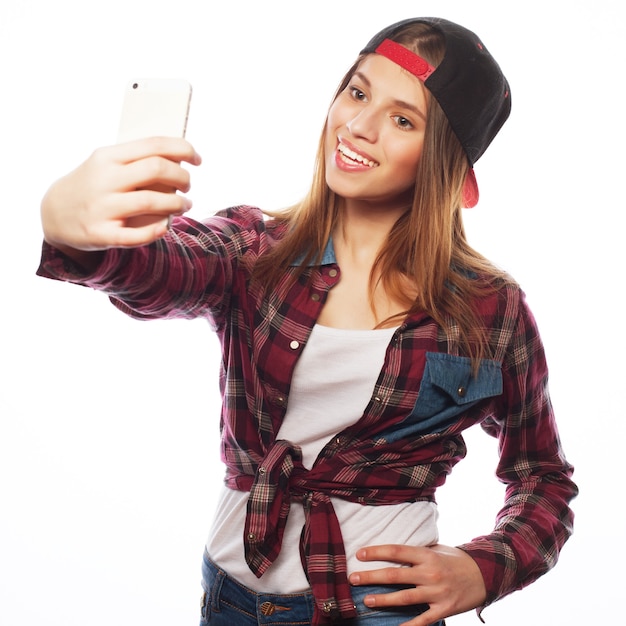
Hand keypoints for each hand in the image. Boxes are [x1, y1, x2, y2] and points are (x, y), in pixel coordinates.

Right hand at [41, 136, 201, 252]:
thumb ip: (138, 161)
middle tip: (188, 185)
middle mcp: (105, 179)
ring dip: (177, 204)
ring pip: (153, 202)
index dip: (183, 150)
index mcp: (108, 156)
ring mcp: (102, 207)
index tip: (197, 159)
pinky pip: (138, 235)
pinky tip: (166, 225)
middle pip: (157, 170)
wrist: (54, 214)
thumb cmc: (94, 185)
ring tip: (184, 206)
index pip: (154, 145)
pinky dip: (158, 230)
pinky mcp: (101, 234)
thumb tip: (180, 159)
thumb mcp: (107, 164)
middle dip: (183, 177)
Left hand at [349, 544, 486, 625]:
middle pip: (395, 575)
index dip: (377, 552)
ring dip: (384, 599)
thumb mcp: (437, 549)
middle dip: (372, 577)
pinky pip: (423, 620)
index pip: (396, 552)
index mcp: (426, 555)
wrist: (485, 574)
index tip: (359, 554)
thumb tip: (394, 552)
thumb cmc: (456, 560)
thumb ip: (417, 552)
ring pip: (405, 597)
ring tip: (367, 600)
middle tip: (353, 578)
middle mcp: (430, 573)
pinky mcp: (443, 610)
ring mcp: (436, 593)